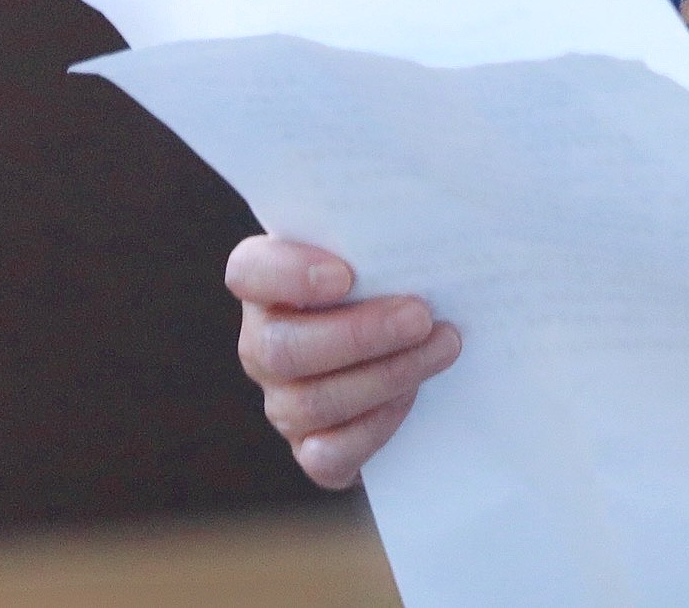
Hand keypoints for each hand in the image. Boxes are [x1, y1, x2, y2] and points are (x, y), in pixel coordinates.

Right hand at [227, 235, 460, 490]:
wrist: (409, 348)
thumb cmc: (392, 283)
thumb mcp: (381, 253)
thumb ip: (380, 241)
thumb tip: (424, 235)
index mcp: (267, 283)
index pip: (248, 272)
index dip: (289, 275)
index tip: (346, 275)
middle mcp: (263, 343)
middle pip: (282, 349)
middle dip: (359, 335)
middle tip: (420, 316)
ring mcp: (282, 401)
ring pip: (312, 403)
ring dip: (386, 375)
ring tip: (440, 348)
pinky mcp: (310, 449)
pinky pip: (329, 453)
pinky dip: (376, 425)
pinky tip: (412, 395)